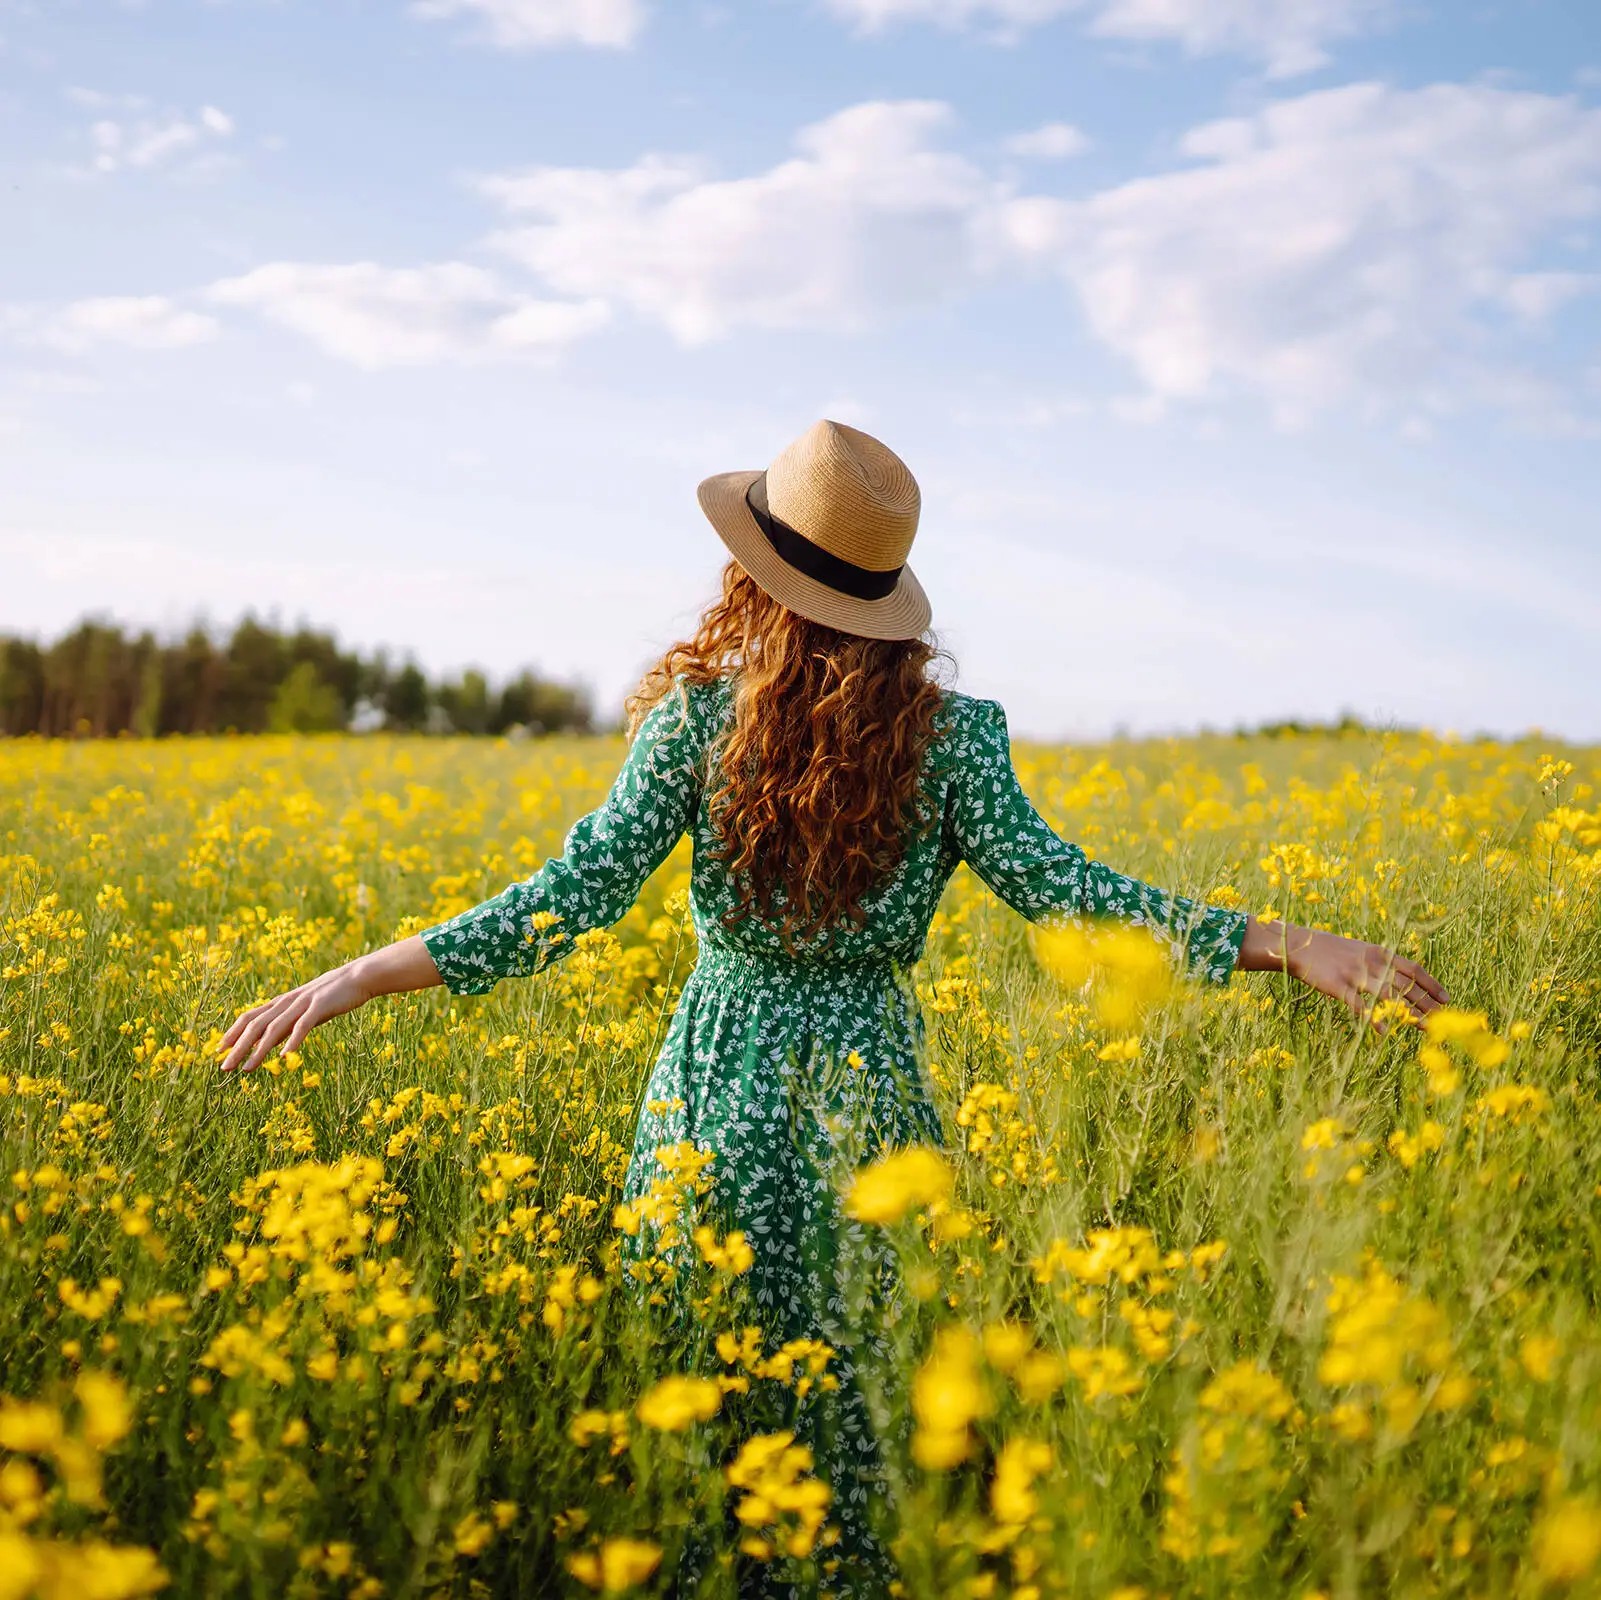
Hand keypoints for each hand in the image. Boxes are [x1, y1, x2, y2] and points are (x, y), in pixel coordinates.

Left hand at [218, 962, 373, 1073]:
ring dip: (258, 1050)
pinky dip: (293, 1041)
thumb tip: (266, 1042)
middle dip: (238, 1047)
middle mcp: (287, 1002)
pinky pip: (303, 1025)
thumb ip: (286, 1023)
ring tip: (247, 1069)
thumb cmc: (331, 996)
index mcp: (281, 1002)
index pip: (249, 1017)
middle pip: (256, 1025)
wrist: (357, 977)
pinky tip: (285, 1056)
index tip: (218, 1050)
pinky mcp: (320, 1007)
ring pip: (274, 1028)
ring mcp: (302, 1004)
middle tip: (224, 1067)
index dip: (232, 1033)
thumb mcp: (303, 1010)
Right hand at [1238, 917, 1448, 1033]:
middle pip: (1407, 985)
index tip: (1447, 999)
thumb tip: (1401, 978)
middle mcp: (1371, 963)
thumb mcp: (1358, 950)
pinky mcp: (1338, 987)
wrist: (1297, 945)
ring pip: (1390, 996)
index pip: (1413, 969)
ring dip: (1409, 1013)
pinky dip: (1374, 1018)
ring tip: (1425, 1027)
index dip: (1432, 985)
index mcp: (1379, 952)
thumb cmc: (1328, 949)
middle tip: (1444, 1020)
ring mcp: (1355, 974)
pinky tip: (1386, 1031)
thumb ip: (1378, 962)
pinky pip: (1360, 1006)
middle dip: (1428, 1004)